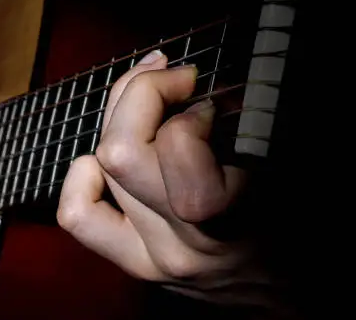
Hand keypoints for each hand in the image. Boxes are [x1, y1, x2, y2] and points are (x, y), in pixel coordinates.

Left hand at [57, 51, 275, 308]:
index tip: (206, 101)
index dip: (183, 104)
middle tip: (172, 81)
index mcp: (234, 213)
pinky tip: (106, 161)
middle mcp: (183, 239)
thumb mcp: (286, 169)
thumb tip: (194, 85)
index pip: (175, 143)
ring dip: (119, 120)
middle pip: (121, 151)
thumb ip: (247, 127)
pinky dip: (84, 175)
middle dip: (140, 94)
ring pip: (100, 168)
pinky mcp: (135, 263)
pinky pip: (79, 214)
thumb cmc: (296, 227)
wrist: (289, 295)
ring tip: (147, 105)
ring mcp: (152, 255)